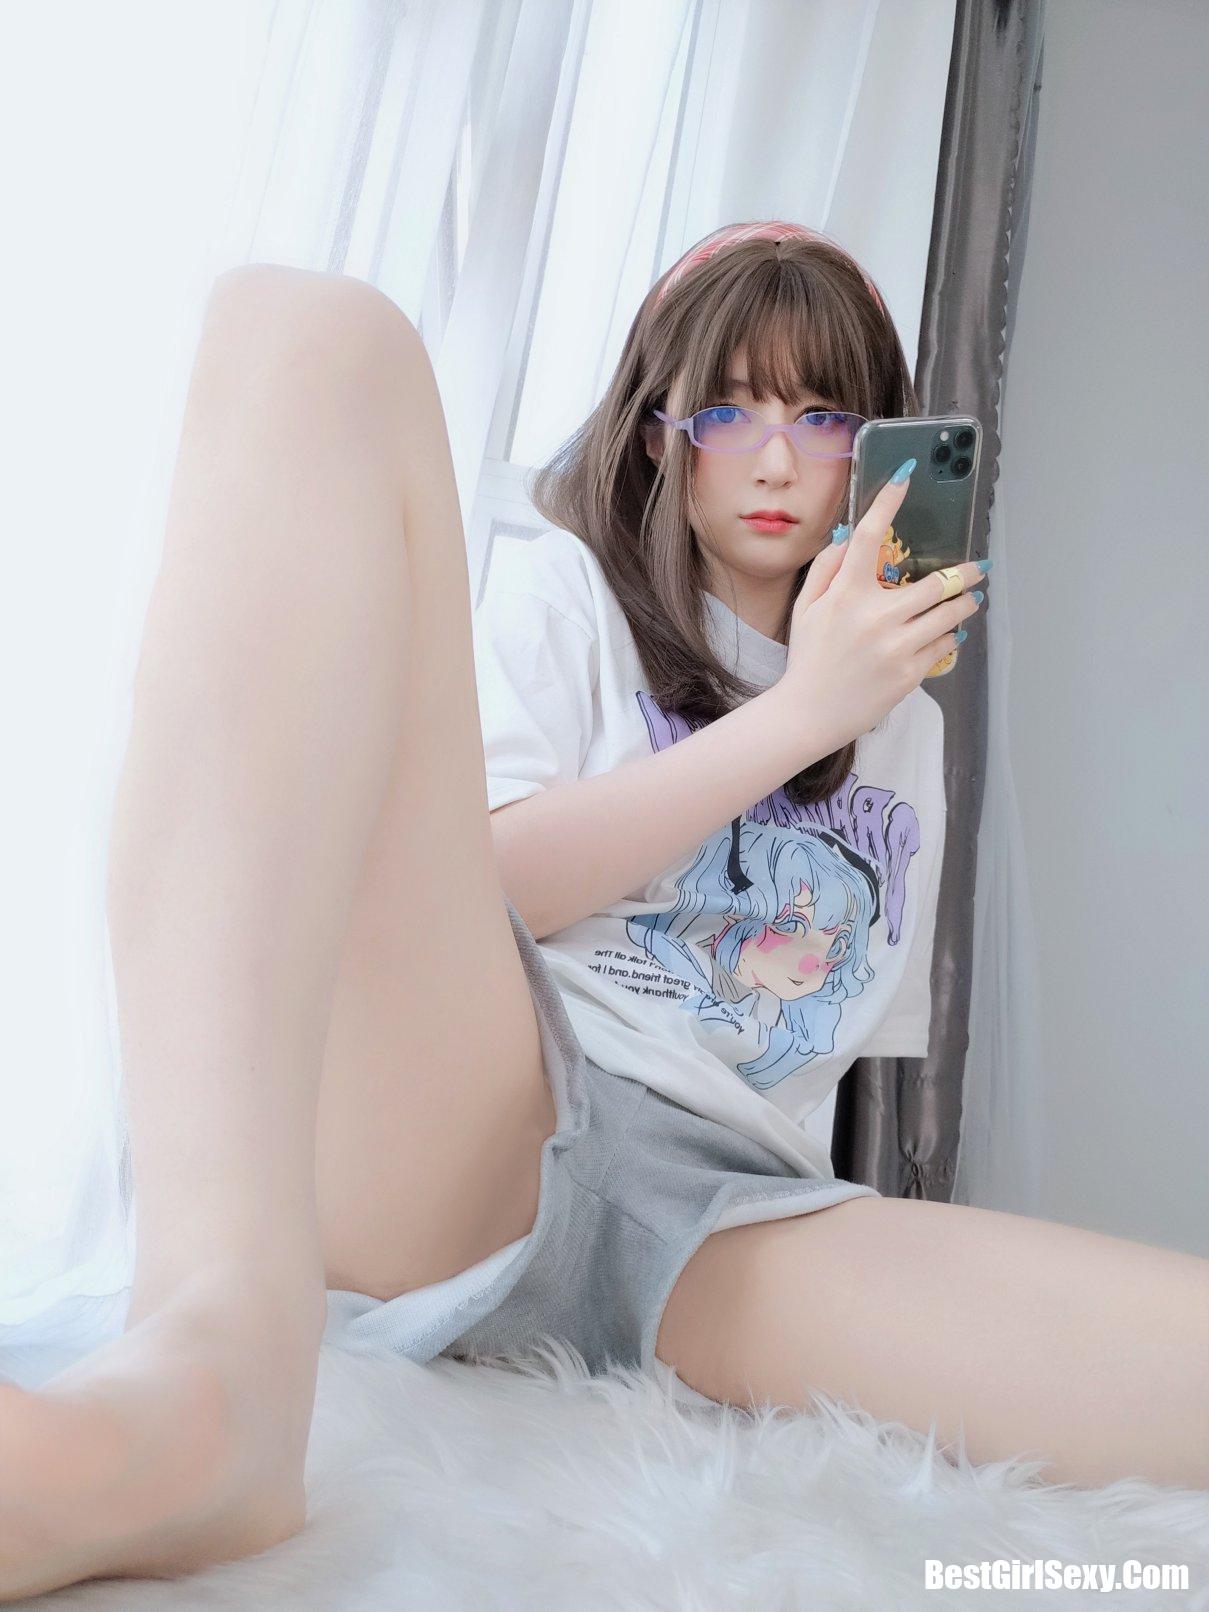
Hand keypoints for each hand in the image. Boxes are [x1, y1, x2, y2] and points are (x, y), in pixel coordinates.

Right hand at [775, 466, 983, 759]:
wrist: (808, 714)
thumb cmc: (807, 658)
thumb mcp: (805, 609)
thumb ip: (825, 569)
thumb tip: (848, 536)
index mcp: (846, 594)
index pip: (871, 536)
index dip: (889, 500)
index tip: (906, 476)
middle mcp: (876, 616)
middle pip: (936, 583)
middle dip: (965, 573)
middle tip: (978, 569)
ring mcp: (896, 646)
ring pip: (950, 615)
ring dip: (965, 604)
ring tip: (971, 601)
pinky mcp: (909, 673)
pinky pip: (943, 647)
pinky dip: (950, 637)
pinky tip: (951, 633)